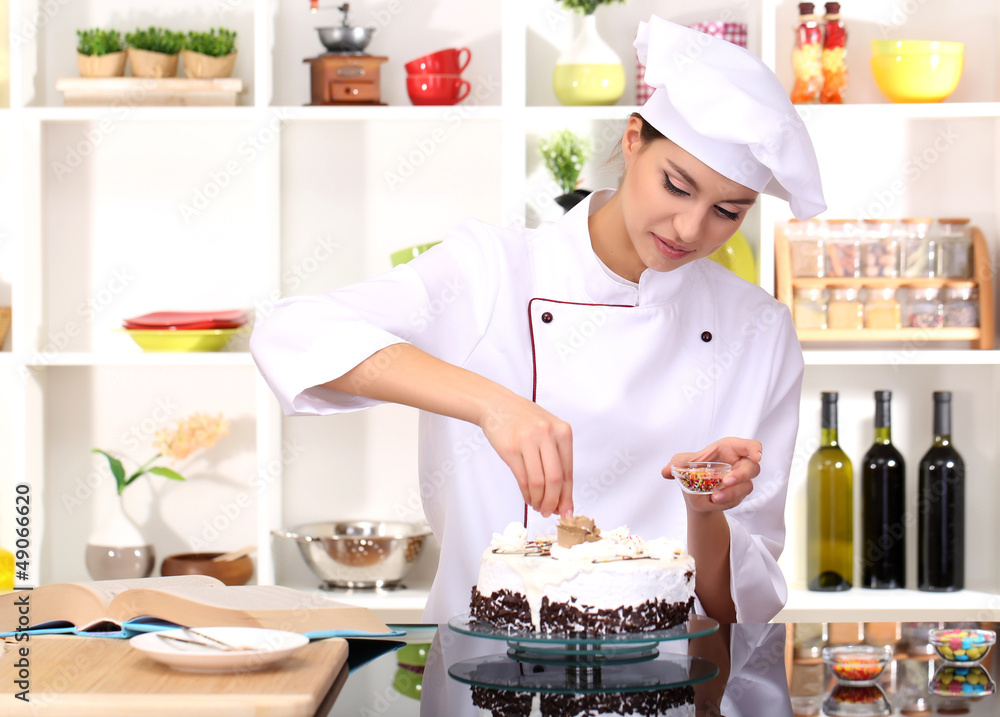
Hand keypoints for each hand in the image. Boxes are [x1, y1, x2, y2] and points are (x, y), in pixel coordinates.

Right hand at [479, 395, 572, 518]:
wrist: (497, 405)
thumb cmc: (525, 420)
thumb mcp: (548, 431)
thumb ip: (557, 460)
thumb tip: (563, 496)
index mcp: (563, 431)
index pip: (568, 472)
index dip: (567, 496)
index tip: (567, 512)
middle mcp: (547, 434)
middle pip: (556, 480)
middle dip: (554, 502)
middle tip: (551, 512)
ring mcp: (528, 441)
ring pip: (539, 482)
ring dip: (539, 500)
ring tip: (538, 506)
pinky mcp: (510, 449)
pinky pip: (523, 479)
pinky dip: (527, 494)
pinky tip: (529, 498)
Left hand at [662, 437, 761, 511]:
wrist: (693, 492)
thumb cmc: (693, 469)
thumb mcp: (683, 464)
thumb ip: (676, 464)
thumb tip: (665, 471)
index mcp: (730, 449)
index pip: (751, 446)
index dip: (755, 450)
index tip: (756, 457)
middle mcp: (738, 464)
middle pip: (752, 468)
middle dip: (741, 475)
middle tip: (726, 481)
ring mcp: (741, 481)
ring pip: (747, 486)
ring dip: (732, 492)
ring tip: (714, 496)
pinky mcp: (738, 495)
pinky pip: (738, 498)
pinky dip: (726, 500)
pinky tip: (714, 500)